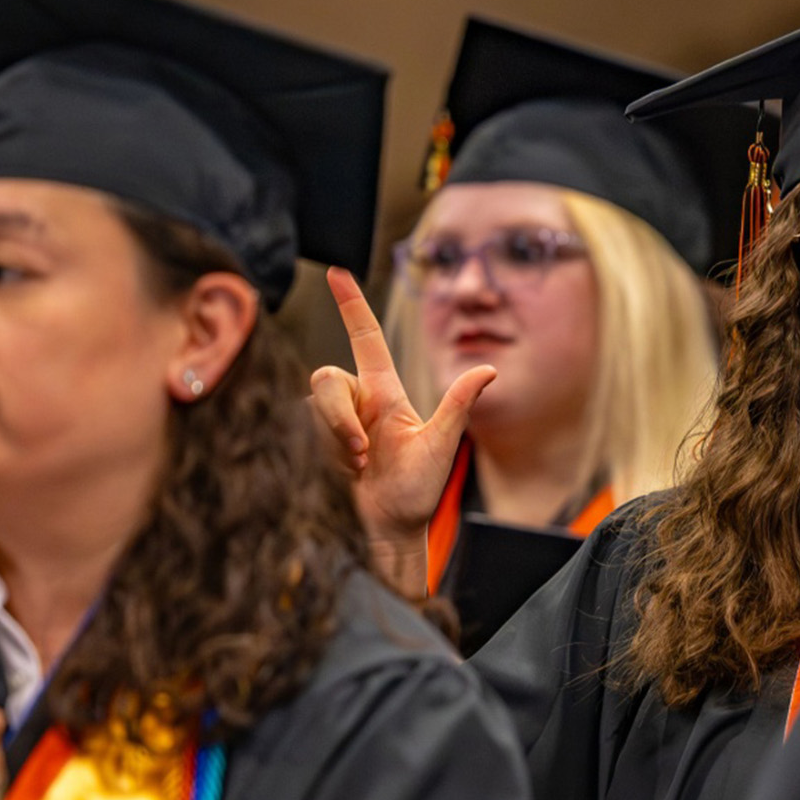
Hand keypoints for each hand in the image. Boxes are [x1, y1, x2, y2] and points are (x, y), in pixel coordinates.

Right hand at [308, 267, 493, 591]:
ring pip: (318, 403)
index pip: (366, 339)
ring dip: (338, 435)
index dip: (350, 305)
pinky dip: (333, 451)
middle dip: (336, 414)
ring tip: (362, 463)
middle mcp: (360, 400)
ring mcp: (339, 421)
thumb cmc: (418, 490)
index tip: (337, 272)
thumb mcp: (441, 445)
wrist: (391, 527)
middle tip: (363, 450)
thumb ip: (458, 405)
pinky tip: (352, 471)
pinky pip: (312, 431)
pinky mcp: (322, 441)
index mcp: (387, 393)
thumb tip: (488, 369)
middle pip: (327, 377)